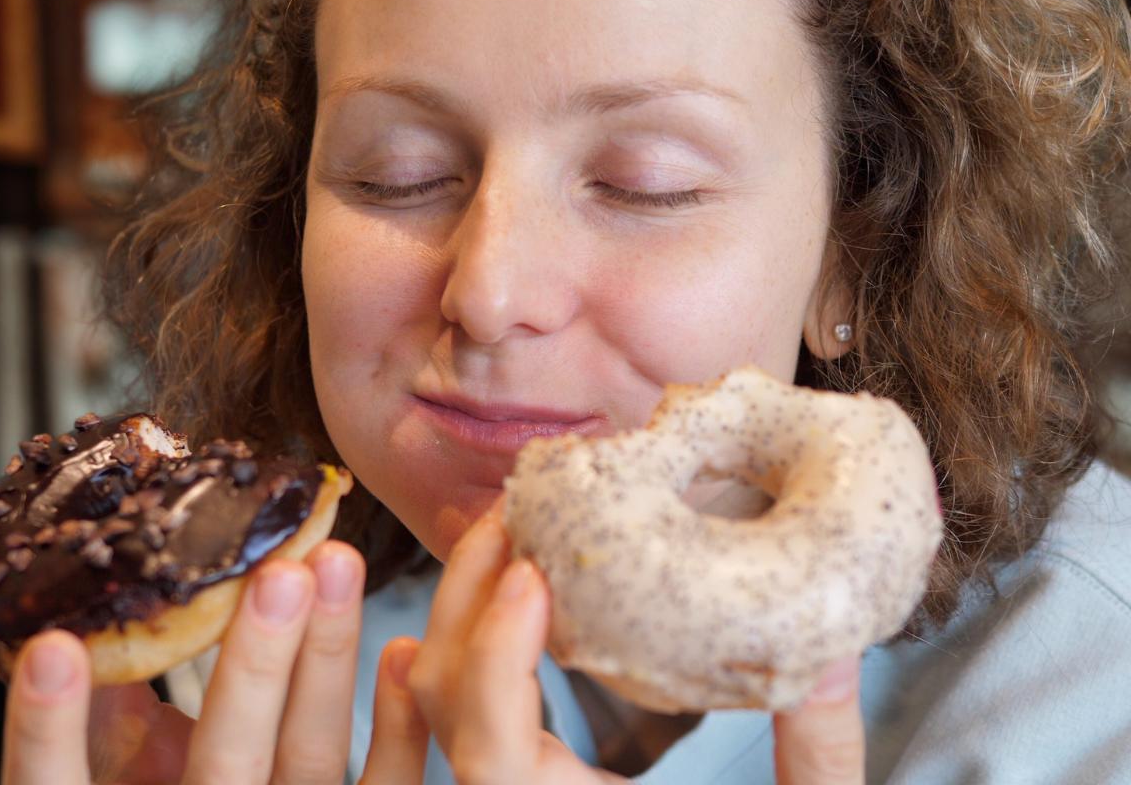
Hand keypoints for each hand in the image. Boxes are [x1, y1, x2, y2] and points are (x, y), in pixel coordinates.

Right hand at [0, 540, 429, 784]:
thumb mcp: (117, 778)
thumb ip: (98, 732)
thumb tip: (81, 638)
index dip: (50, 730)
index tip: (54, 647)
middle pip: (226, 765)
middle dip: (254, 668)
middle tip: (280, 575)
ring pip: (310, 759)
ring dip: (327, 662)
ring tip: (336, 568)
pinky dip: (399, 727)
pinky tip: (400, 650)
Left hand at [407, 504, 864, 784]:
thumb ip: (816, 759)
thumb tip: (833, 655)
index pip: (491, 758)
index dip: (495, 660)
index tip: (532, 576)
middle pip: (444, 706)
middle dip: (464, 597)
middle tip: (516, 513)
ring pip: (438, 701)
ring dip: (457, 607)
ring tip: (508, 531)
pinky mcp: (519, 775)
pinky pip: (460, 707)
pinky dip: (462, 640)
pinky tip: (492, 587)